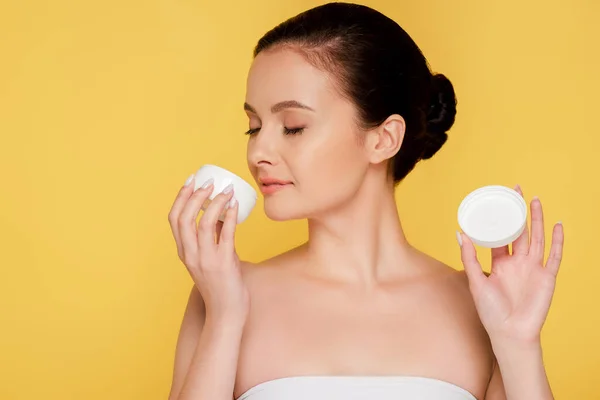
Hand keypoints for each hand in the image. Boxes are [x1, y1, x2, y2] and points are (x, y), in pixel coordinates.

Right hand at [168, 175, 248, 320]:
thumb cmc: (221, 285)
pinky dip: (230, 216)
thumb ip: (213, 239)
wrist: (226, 312)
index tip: (191, 180)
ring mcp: (205, 259)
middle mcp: (190, 254)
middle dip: (195, 195)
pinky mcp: (223, 264)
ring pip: (203, 223)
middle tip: (209, 182)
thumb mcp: (210, 258)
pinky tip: (235, 205)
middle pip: (184, 218)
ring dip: (214, 202)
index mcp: (184, 251)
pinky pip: (225, 234)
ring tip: (225, 190)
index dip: (181, 197)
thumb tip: (224, 215)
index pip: (174, 219)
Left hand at [457, 185, 563, 343]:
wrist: (510, 333)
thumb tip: (460, 233)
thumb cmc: (491, 312)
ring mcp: (533, 268)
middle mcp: (517, 262)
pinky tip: (557, 225)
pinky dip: (557, 241)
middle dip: (518, 212)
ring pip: (536, 238)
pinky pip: (554, 256)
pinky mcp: (547, 277)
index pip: (500, 235)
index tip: (496, 202)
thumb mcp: (476, 281)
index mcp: (500, 263)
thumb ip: (469, 257)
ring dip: (537, 220)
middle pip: (519, 231)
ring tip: (535, 201)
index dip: (499, 219)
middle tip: (516, 191)